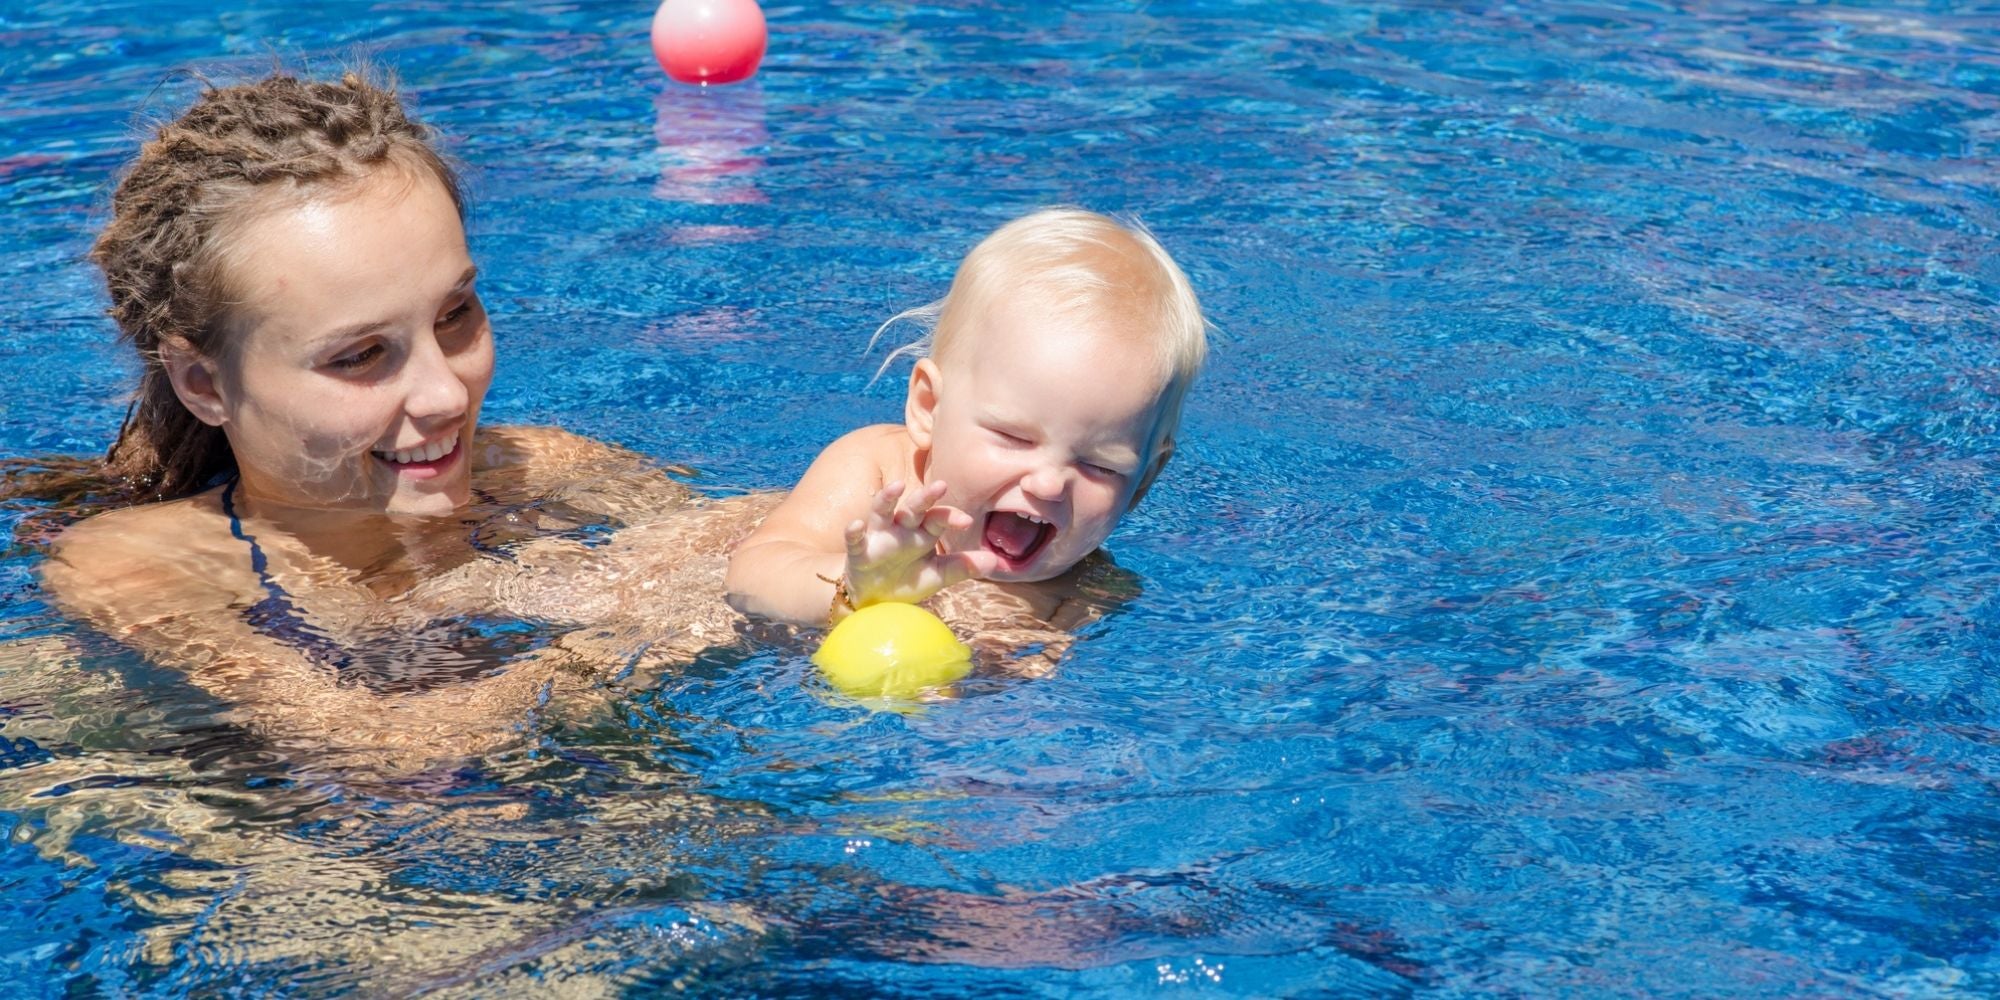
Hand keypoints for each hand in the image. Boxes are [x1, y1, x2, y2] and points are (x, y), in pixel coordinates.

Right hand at [843, 480, 998, 606]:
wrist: (874, 597)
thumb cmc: (907, 579)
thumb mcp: (937, 575)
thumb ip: (962, 566)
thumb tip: (995, 562)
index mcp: (922, 532)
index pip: (938, 518)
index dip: (950, 517)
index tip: (966, 520)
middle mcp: (901, 529)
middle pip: (914, 508)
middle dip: (925, 497)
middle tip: (940, 485)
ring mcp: (879, 537)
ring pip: (882, 512)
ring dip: (887, 498)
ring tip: (896, 486)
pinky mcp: (858, 551)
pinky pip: (854, 539)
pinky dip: (853, 531)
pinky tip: (855, 524)